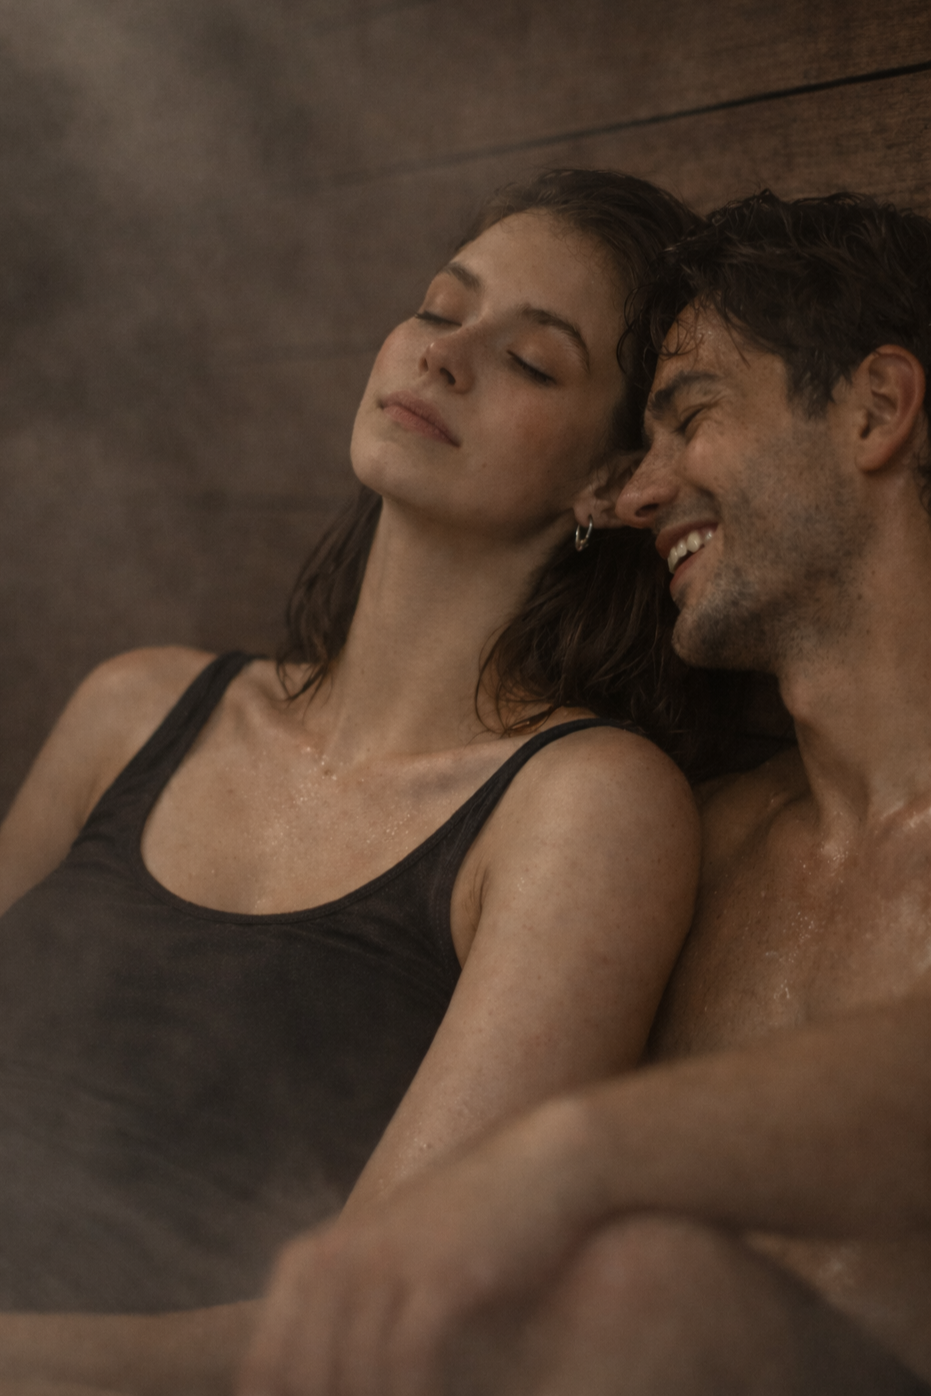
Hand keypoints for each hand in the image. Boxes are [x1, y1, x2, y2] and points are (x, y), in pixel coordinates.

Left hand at [239, 1100, 595, 1395]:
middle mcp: (334, 1260)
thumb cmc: (468, 1221)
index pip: (264, 1369)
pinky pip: (406, 1367)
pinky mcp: (441, 1278)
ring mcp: (385, 1265)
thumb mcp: (390, 1259)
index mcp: (309, 1262)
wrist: (544, 1162)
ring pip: (354, 1380)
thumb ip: (346, 1318)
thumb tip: (318, 1383)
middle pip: (305, 1381)